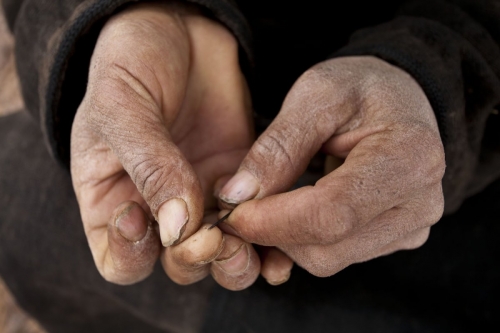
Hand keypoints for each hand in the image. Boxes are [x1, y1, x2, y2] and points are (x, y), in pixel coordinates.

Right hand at [71, 2, 272, 288]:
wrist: (177, 29)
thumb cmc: (131, 63)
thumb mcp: (122, 107)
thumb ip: (149, 165)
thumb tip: (176, 226)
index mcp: (114, 199)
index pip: (119, 258)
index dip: (132, 254)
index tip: (144, 219)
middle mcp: (159, 207)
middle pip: (176, 263)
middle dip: (196, 261)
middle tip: (212, 241)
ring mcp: (201, 196)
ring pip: (219, 253)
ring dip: (236, 262)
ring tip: (252, 253)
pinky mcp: (239, 180)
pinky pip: (254, 223)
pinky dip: (269, 241)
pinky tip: (281, 249)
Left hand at [218, 56, 445, 276]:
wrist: (400, 99)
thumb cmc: (361, 88)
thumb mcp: (316, 95)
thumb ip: (278, 146)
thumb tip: (237, 197)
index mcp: (408, 157)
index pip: (332, 212)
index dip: (273, 221)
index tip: (231, 212)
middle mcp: (419, 204)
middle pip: (327, 248)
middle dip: (272, 232)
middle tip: (240, 204)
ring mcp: (411, 227)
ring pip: (327, 259)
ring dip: (285, 238)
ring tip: (268, 201)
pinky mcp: (397, 238)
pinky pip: (336, 256)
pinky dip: (303, 241)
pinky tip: (293, 210)